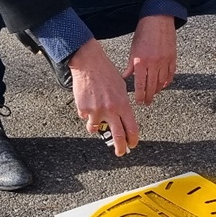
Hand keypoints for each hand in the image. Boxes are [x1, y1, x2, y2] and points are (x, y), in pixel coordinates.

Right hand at [68, 38, 138, 155]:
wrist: (89, 63)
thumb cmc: (106, 72)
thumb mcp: (121, 88)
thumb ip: (122, 104)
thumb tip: (122, 118)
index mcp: (123, 104)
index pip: (131, 128)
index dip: (133, 139)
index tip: (132, 144)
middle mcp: (110, 110)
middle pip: (117, 137)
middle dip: (120, 148)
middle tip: (121, 152)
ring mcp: (95, 111)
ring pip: (95, 128)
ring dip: (96, 126)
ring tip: (96, 115)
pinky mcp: (83, 109)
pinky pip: (85, 117)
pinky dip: (87, 113)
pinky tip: (88, 100)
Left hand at [123, 14, 176, 105]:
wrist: (158, 20)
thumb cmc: (143, 33)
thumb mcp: (133, 49)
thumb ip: (130, 65)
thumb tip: (126, 76)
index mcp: (141, 61)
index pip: (140, 84)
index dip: (140, 95)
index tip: (139, 102)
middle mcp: (153, 64)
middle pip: (152, 86)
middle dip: (149, 97)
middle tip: (147, 103)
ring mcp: (164, 61)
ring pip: (162, 82)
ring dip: (158, 90)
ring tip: (154, 94)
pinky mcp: (172, 58)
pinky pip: (171, 74)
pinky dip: (167, 81)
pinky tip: (164, 85)